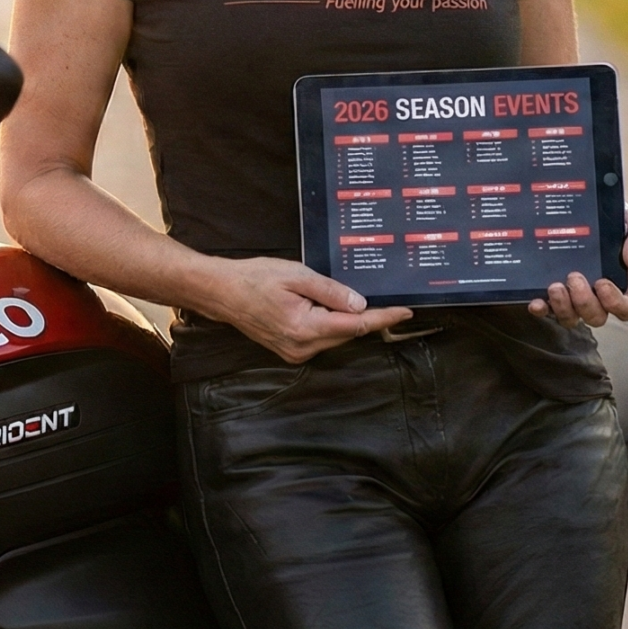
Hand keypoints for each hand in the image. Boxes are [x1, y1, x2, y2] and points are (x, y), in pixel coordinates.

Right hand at [206, 257, 412, 362]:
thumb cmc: (255, 279)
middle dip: (365, 316)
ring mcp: (295, 352)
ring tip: (346, 298)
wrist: (222, 292)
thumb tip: (360, 304)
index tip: (405, 311)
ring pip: (335, 336)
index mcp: (306, 327)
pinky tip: (327, 308)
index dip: (383, 317)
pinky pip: (321, 339)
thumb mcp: (297, 275)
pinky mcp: (290, 351)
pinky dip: (330, 325)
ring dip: (345, 320)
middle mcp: (302, 347)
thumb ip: (331, 291)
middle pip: (348, 332)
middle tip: (381, 296)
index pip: (356, 325)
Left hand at [528, 204, 627, 326]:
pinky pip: (546, 310)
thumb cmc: (609, 217)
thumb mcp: (627, 221)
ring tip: (554, 286)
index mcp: (619, 284)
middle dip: (584, 302)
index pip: (625, 308)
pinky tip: (535, 302)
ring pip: (571, 318)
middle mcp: (596, 296)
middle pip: (596, 317)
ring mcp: (572, 298)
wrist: (582, 204)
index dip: (615, 303)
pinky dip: (541, 309)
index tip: (602, 283)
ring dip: (563, 307)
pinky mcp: (550, 294)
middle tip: (574, 277)